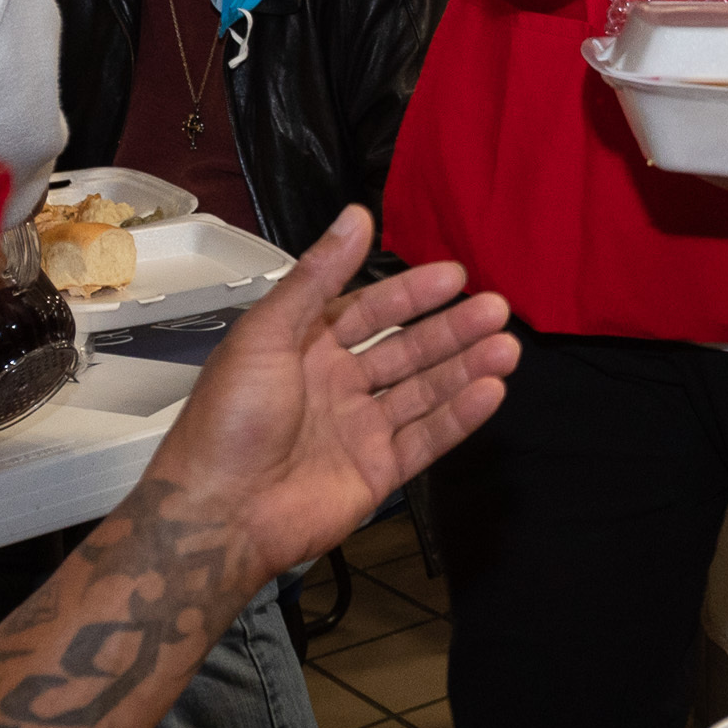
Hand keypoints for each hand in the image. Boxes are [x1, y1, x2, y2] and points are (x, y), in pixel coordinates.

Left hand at [0, 208, 514, 727]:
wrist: (221, 512)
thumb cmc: (231, 418)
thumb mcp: (266, 333)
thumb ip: (316, 276)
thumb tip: (357, 214)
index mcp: (305, 347)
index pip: (368, 310)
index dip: (410, 292)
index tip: (455, 276)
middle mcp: (337, 384)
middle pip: (405, 349)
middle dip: (450, 329)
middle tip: (496, 308)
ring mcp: (360, 430)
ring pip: (424, 391)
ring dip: (465, 368)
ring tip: (507, 347)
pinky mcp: (378, 472)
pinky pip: (427, 438)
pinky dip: (460, 415)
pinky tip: (492, 390)